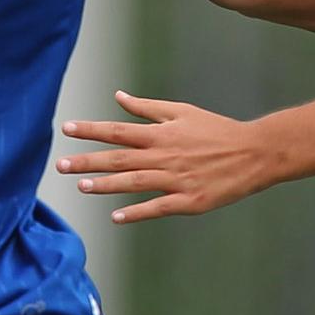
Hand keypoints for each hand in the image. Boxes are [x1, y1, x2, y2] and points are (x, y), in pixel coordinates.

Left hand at [57, 94, 272, 222]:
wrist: (253, 153)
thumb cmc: (217, 130)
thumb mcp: (182, 112)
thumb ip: (148, 108)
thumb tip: (118, 97)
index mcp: (161, 134)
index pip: (118, 130)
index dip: (91, 130)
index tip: (67, 129)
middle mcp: (164, 156)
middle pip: (118, 158)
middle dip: (87, 161)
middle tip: (60, 165)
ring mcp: (176, 180)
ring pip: (133, 182)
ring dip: (105, 185)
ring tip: (81, 186)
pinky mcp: (189, 201)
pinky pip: (157, 207)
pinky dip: (136, 212)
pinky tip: (116, 217)